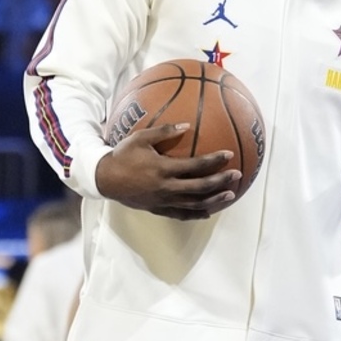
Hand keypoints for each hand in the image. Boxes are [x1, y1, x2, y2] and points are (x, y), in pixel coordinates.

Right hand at [95, 123, 242, 220]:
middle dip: (220, 182)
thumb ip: (163, 131)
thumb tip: (187, 126)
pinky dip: (195, 214)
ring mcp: (162, 201)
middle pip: (199, 188)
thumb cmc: (122, 155)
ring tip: (230, 196)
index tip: (229, 155)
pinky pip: (180, 214)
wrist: (104, 180)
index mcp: (163, 169)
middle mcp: (165, 187)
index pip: (195, 166)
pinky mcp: (157, 209)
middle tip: (237, 176)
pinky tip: (207, 213)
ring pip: (193, 204)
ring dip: (213, 200)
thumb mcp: (140, 138)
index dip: (213, 161)